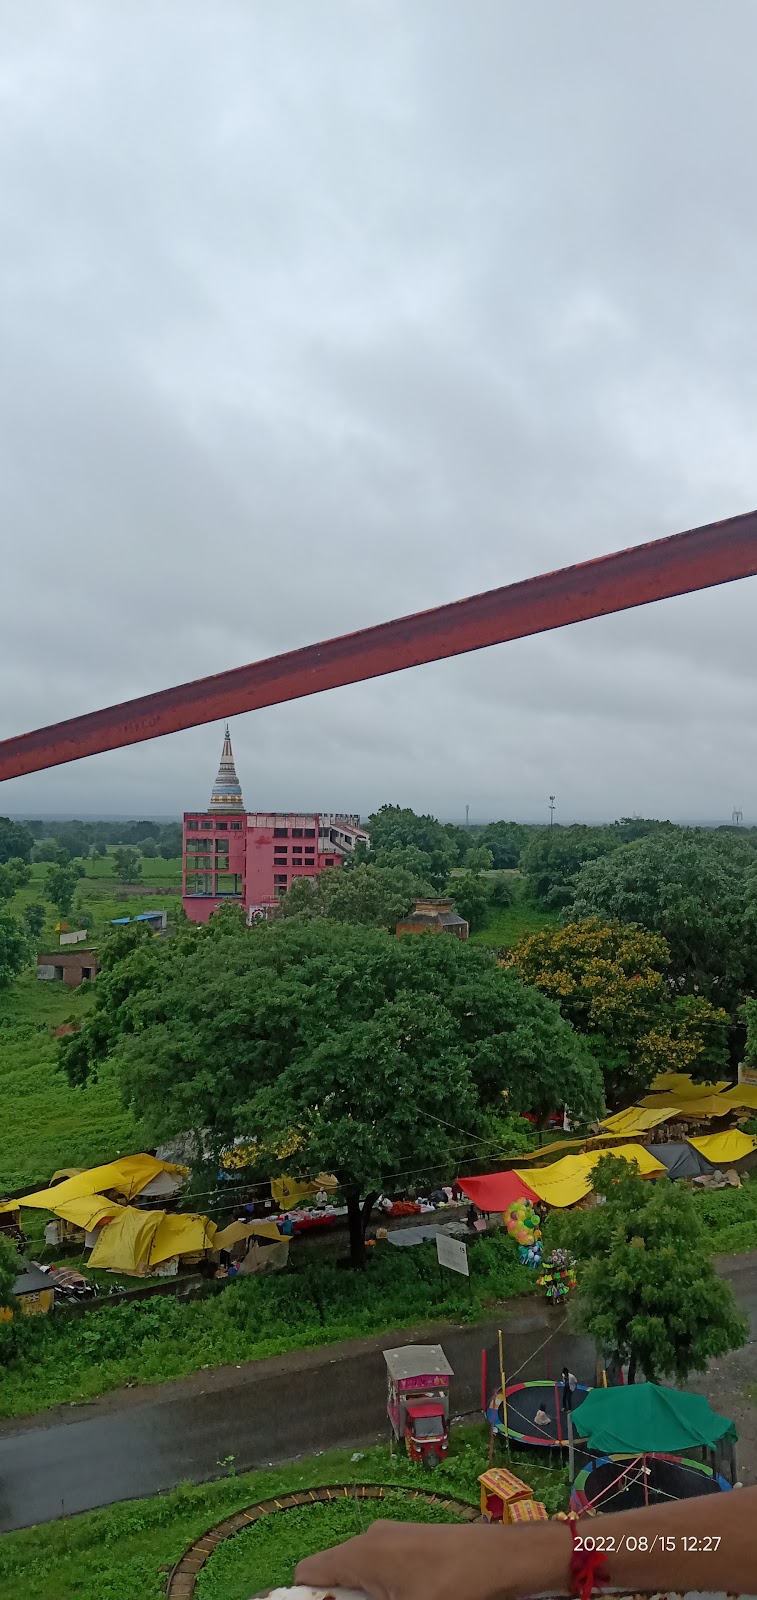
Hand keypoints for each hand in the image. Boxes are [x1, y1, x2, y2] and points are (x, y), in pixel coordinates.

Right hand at [295, 1517, 571, 1599]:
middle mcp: (371, 1538)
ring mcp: (394, 1537)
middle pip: (335, 1578)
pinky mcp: (414, 1543)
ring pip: (362, 1577)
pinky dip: (387, 1593)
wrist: (506, 1560)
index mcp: (361, 1552)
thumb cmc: (455, 1587)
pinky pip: (384, 1572)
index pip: (307, 1573)